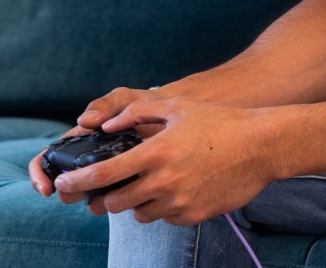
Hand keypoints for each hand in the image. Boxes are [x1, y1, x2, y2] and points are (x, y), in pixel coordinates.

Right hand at [30, 86, 163, 200]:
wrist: (175, 117)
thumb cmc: (144, 104)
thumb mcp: (124, 99)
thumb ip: (106, 104)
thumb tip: (85, 121)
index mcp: (80, 140)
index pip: (47, 160)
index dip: (39, 175)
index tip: (47, 188)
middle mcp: (89, 160)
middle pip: (65, 185)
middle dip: (67, 194)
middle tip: (78, 194)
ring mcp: (107, 175)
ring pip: (88, 197)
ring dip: (90, 202)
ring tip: (102, 199)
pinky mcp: (127, 185)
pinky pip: (114, 200)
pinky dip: (114, 202)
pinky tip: (126, 197)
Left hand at [53, 97, 278, 224]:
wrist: (261, 145)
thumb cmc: (220, 121)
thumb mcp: (177, 106)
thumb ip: (138, 113)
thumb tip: (108, 125)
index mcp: (155, 153)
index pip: (104, 175)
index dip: (78, 181)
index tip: (64, 183)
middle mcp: (163, 181)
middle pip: (115, 202)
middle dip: (105, 197)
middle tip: (107, 187)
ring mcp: (178, 202)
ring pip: (139, 213)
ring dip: (135, 202)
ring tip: (147, 183)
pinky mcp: (193, 216)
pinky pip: (165, 218)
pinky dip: (162, 207)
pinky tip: (176, 188)